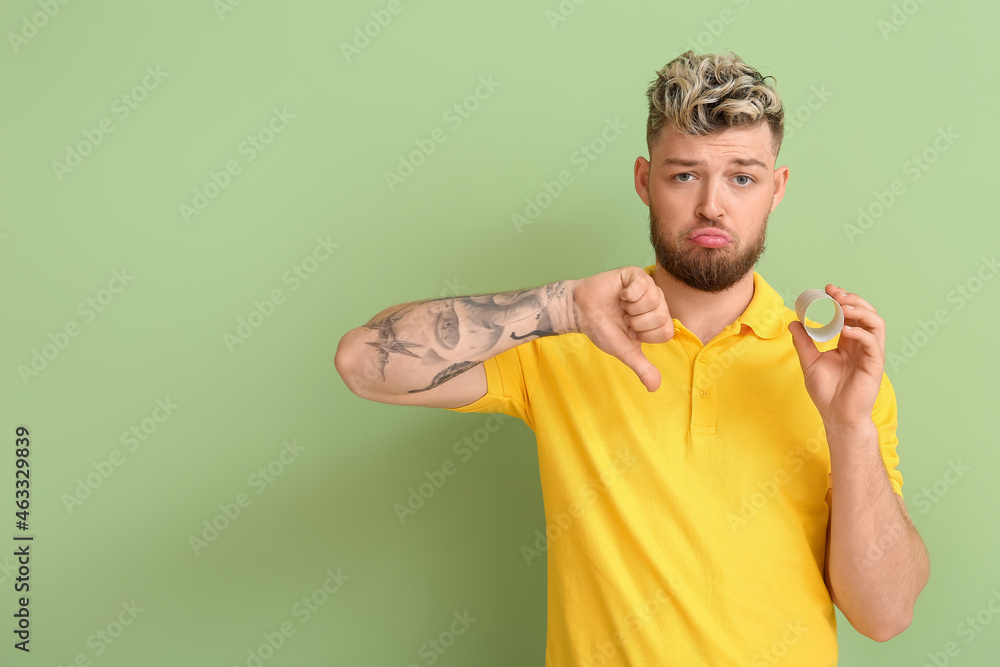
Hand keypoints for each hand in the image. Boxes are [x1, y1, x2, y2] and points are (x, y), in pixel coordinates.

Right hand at [573, 266, 673, 390]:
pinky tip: (620, 295)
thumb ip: (642, 368)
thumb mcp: (625, 352)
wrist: (581, 313)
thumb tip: (654, 388)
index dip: (645, 335)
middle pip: (661, 316)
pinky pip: (643, 284)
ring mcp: (646, 286)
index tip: (630, 331)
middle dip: (636, 322)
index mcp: (657, 319)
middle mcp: (656, 301)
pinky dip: (628, 294)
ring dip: (631, 308)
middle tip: (624, 318)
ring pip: (653, 300)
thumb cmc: (603, 329)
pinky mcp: (634, 274)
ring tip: (620, 306)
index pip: (666, 331)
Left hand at [789, 284, 885, 427]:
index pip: (851, 314)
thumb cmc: (827, 392)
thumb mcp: (810, 362)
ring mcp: (870, 353)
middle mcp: (862, 344)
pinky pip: (872, 343)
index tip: (827, 290)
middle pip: (866, 313)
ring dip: (860, 310)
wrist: (836, 416)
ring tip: (842, 306)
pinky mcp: (874, 365)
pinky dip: (860, 332)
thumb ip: (803, 342)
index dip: (842, 299)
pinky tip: (845, 330)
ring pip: (876, 323)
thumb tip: (794, 322)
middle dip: (852, 299)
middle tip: (834, 294)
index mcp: (849, 342)